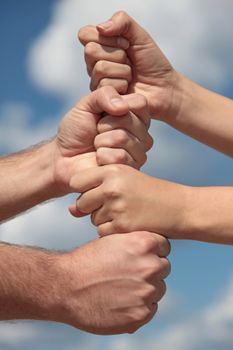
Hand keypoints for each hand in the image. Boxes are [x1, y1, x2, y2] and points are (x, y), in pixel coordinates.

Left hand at [52, 86, 151, 194]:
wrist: (64, 158)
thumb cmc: (76, 131)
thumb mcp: (86, 104)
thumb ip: (104, 95)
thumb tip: (122, 107)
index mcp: (134, 113)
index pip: (140, 103)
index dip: (117, 106)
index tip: (102, 113)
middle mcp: (141, 132)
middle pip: (130, 120)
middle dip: (104, 125)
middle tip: (96, 132)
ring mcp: (139, 151)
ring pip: (123, 139)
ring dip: (101, 142)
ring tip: (97, 146)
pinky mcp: (132, 169)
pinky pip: (119, 157)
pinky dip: (102, 156)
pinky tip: (99, 159)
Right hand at [54, 231, 170, 334]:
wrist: (65, 286)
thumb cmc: (87, 260)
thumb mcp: (113, 239)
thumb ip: (136, 242)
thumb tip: (153, 247)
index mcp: (144, 244)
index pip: (164, 245)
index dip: (153, 250)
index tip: (141, 256)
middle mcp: (150, 266)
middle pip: (163, 267)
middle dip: (151, 269)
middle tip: (130, 274)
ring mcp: (147, 292)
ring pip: (158, 289)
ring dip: (146, 289)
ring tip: (122, 288)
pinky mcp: (141, 314)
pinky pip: (150, 309)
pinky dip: (139, 306)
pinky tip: (120, 301)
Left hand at [69, 164, 187, 237]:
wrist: (179, 208)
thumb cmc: (151, 193)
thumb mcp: (125, 181)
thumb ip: (96, 190)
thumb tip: (70, 210)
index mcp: (112, 169)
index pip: (76, 181)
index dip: (83, 190)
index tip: (96, 194)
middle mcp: (111, 186)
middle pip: (81, 203)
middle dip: (93, 208)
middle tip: (116, 206)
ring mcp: (116, 207)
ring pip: (92, 219)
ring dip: (105, 220)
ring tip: (127, 213)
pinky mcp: (121, 226)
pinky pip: (102, 232)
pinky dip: (113, 232)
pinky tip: (130, 224)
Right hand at [78, 11, 180, 120]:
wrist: (163, 88)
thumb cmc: (152, 62)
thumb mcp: (140, 35)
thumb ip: (122, 21)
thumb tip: (100, 28)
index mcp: (100, 45)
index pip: (85, 34)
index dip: (106, 37)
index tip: (126, 44)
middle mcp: (94, 63)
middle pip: (91, 51)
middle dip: (117, 54)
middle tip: (130, 61)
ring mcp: (97, 81)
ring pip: (100, 68)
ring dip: (123, 71)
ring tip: (131, 76)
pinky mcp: (102, 97)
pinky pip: (105, 85)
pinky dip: (123, 84)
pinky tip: (128, 88)